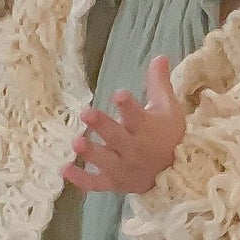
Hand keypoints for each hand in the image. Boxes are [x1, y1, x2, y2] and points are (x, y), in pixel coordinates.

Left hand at [62, 57, 185, 194]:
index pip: (138, 116)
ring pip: (106, 161)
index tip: (119, 94)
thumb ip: (158, 83)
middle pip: (117, 138)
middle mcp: (134, 149)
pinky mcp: (114, 183)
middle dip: (103, 126)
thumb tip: (160, 56)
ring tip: (75, 142)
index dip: (129, 106)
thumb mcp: (168, 107)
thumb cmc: (168, 135)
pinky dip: (81, 180)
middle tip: (87, 113)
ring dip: (91, 153)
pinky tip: (64, 169)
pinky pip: (96, 184)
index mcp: (147, 129)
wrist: (175, 173)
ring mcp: (123, 168)